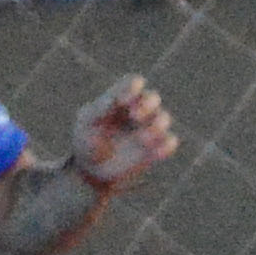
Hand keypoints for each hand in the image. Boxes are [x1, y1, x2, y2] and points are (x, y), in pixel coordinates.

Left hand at [69, 75, 172, 190]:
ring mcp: (149, 127)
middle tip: (135, 116)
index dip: (132, 86)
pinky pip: (169, 142)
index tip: (122, 100)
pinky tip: (156, 153)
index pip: (132, 83)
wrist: (91, 171)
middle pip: (152, 98)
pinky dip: (166, 146)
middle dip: (147, 104)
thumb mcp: (87, 124)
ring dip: (156, 126)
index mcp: (121, 97)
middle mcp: (139, 108)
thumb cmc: (86, 141)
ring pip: (163, 118)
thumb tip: (114, 98)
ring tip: (142, 139)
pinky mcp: (157, 147)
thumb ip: (100, 109)